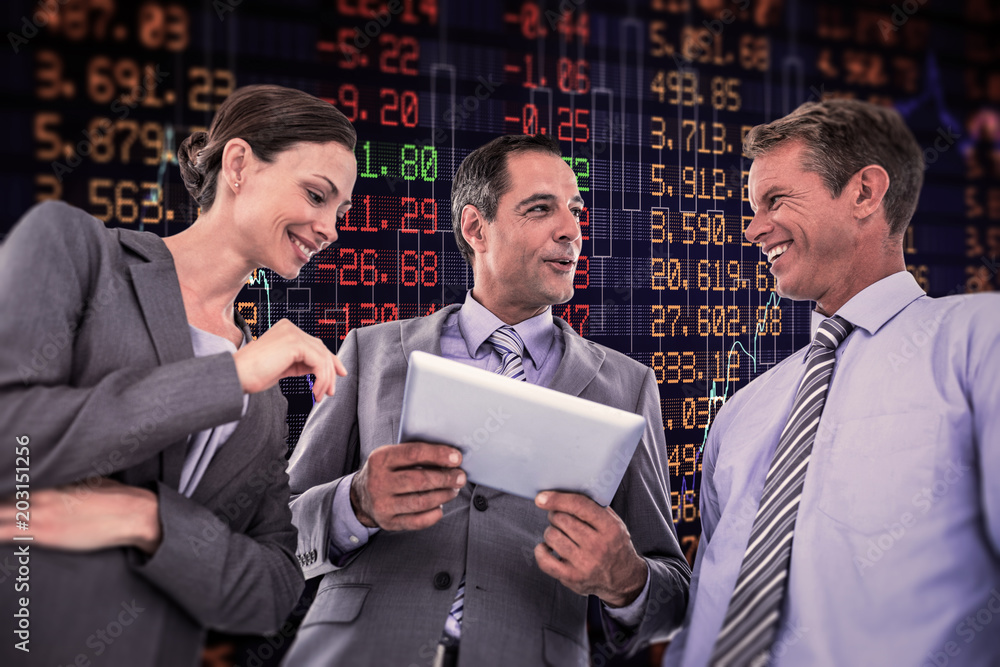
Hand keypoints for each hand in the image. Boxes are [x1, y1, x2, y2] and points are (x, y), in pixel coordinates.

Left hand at [0, 477, 160, 554]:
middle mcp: (39, 492)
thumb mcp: (89, 479)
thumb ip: (66, 480)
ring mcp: (39, 512)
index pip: (12, 478)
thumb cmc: (116, 498)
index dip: (0, 479)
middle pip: (0, 495)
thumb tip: (58, 479)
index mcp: (50, 479)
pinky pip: (5, 533)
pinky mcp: (43, 532)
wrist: (133, 513)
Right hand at [232, 318, 346, 402]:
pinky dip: (321, 379)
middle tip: (331, 391)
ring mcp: (293, 333)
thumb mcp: (282, 366)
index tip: (339, 375)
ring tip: (321, 396)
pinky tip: (316, 392)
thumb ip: (299, 362)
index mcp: (286, 330)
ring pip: (322, 357)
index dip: (330, 360)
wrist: (236, 376)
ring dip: (325, 379)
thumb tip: (318, 368)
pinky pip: (319, 363)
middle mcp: (290, 327)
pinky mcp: (295, 344)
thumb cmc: (253, 375)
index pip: (315, 344)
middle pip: (321, 349)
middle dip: (330, 371)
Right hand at [350, 442, 464, 530]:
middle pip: (420, 480)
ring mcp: (382, 504)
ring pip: (421, 501)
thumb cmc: (385, 472)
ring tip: (453, 490)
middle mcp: (378, 482)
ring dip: (444, 495)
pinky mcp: (388, 522)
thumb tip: (450, 457)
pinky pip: (418, 521)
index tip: (457, 458)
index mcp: (380, 459)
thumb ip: (415, 455)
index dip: (438, 455)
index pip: (413, 453)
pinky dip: (434, 514)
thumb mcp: (392, 456)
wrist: (360, 497)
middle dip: (446, 478)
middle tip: (460, 477)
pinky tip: (440, 506)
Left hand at [534, 491, 647, 606]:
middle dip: (555, 515)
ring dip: (551, 532)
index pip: (579, 506)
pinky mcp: (573, 578)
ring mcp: (585, 564)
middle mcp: (598, 546)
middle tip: (560, 518)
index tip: (541, 498)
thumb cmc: (613, 544)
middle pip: (562, 519)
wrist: (623, 578)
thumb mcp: (614, 522)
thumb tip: (563, 491)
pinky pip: (545, 560)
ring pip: (552, 536)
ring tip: (560, 535)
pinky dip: (541, 550)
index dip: (557, 499)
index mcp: (610, 528)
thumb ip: (594, 507)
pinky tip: (548, 548)